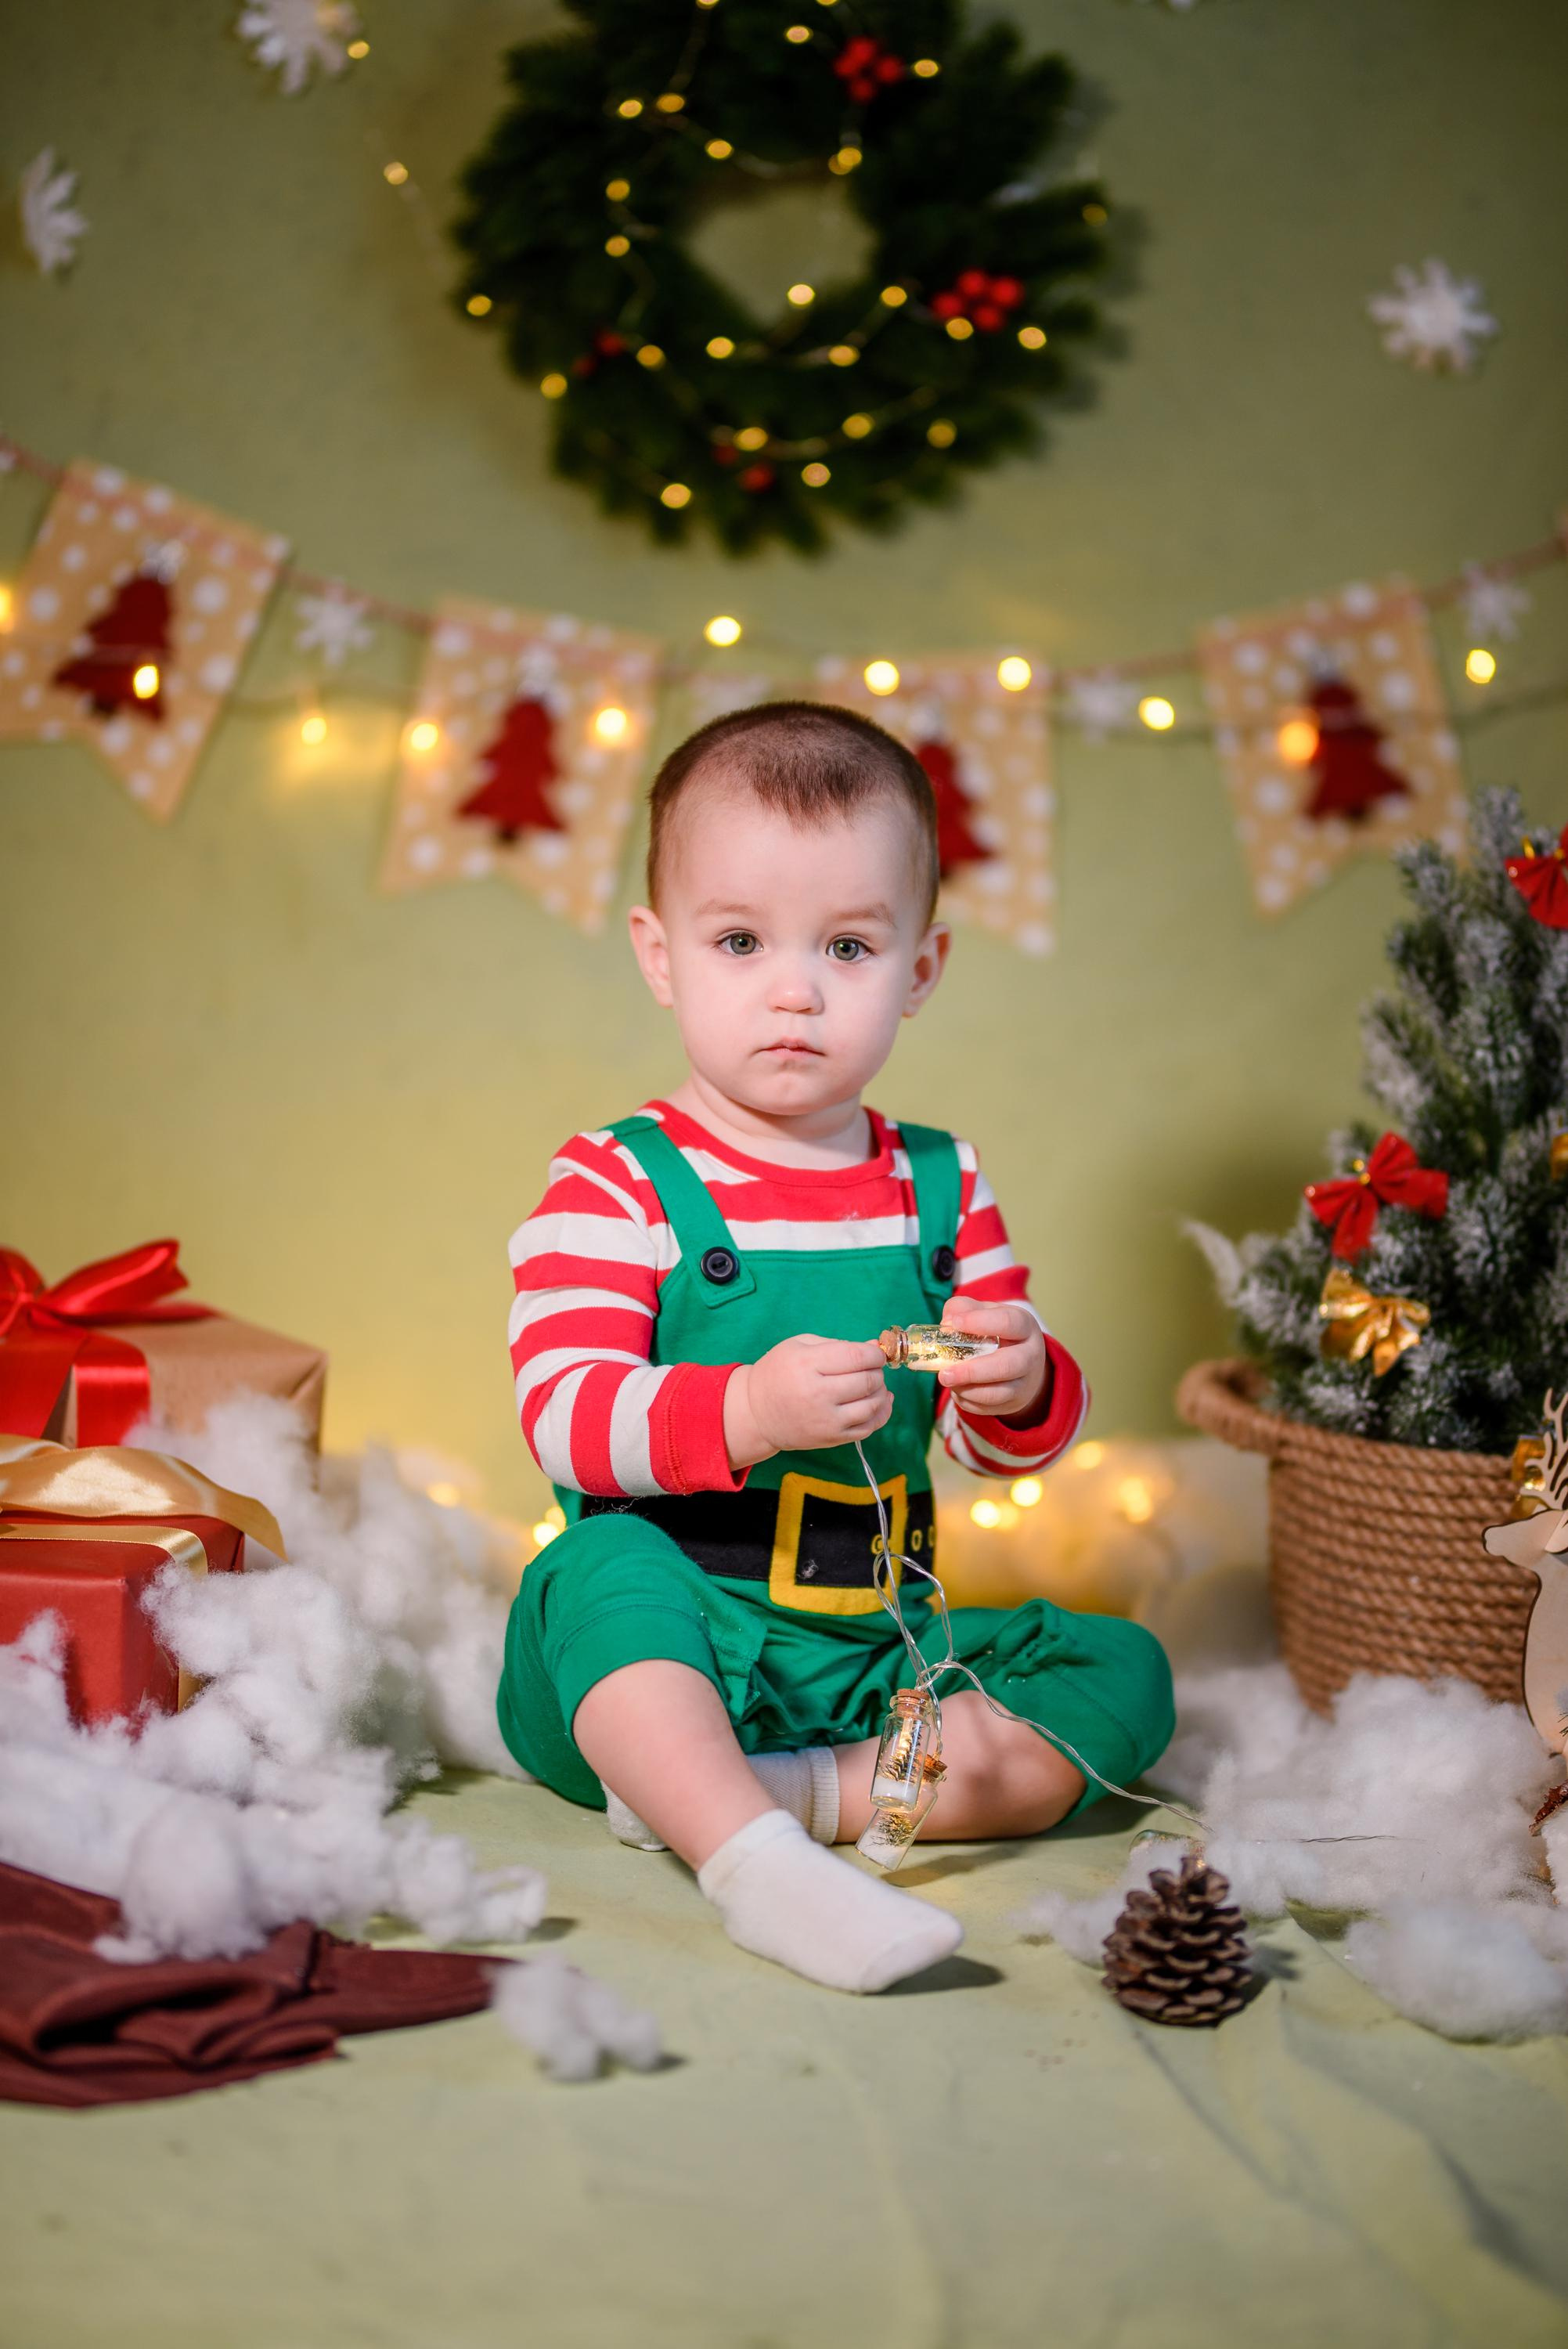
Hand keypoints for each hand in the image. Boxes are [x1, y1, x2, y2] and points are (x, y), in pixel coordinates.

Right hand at [724, 1335, 891, 1468]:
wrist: (756, 1413)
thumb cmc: (778, 1373)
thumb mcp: (799, 1346)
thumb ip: (838, 1344)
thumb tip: (875, 1346)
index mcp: (807, 1364)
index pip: (857, 1357)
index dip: (875, 1354)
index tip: (874, 1353)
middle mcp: (817, 1394)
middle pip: (868, 1381)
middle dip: (877, 1371)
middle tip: (871, 1368)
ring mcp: (826, 1420)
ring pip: (872, 1405)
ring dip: (881, 1391)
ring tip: (872, 1384)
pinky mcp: (832, 1438)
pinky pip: (869, 1427)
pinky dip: (881, 1413)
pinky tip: (877, 1402)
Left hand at [935, 1294, 1047, 1422]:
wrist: (1020, 1362)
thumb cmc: (996, 1332)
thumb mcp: (984, 1313)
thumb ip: (963, 1309)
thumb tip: (947, 1324)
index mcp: (1024, 1326)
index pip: (1008, 1322)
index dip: (980, 1322)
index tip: (955, 1323)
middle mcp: (1030, 1355)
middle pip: (1007, 1366)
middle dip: (973, 1371)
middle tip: (944, 1373)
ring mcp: (1024, 1383)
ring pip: (999, 1393)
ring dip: (968, 1390)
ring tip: (947, 1380)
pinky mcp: (1014, 1403)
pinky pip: (989, 1408)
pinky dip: (968, 1401)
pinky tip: (957, 1389)